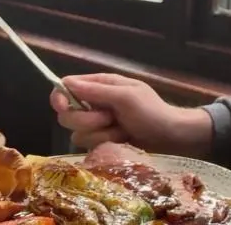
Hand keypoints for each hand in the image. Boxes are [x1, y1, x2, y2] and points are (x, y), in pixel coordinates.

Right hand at [51, 73, 214, 158]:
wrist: (170, 137)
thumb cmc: (152, 111)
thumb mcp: (127, 96)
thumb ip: (97, 91)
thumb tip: (67, 84)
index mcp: (101, 85)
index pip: (66, 87)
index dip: (60, 97)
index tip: (63, 107)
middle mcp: (95, 104)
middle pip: (67, 115)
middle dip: (87, 120)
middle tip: (110, 118)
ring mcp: (97, 125)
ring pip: (78, 134)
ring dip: (101, 134)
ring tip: (122, 130)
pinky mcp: (101, 142)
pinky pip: (89, 147)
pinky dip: (106, 144)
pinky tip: (121, 140)